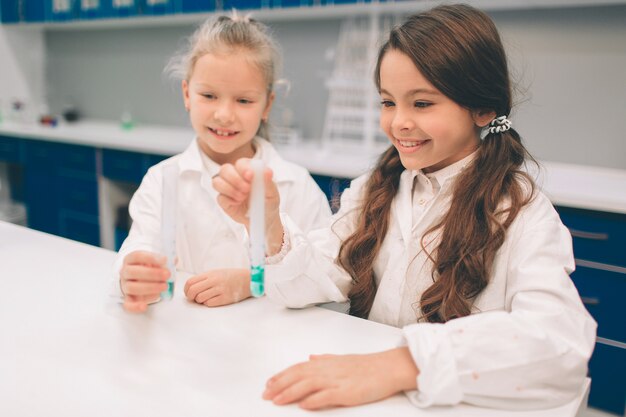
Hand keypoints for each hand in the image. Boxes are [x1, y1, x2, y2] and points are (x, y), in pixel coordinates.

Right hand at [120, 250, 169, 312]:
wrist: (137, 278)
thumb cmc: (148, 268)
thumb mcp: (154, 261)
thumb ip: (164, 261)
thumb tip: (174, 260)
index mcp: (130, 259)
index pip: (137, 256)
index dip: (150, 258)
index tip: (165, 260)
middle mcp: (125, 272)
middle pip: (133, 272)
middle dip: (152, 273)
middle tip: (167, 275)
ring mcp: (125, 285)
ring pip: (132, 287)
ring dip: (149, 288)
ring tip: (165, 286)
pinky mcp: (128, 298)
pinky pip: (128, 304)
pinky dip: (135, 306)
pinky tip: (144, 306)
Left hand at [184, 268, 251, 306]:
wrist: (247, 280)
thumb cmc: (230, 276)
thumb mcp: (216, 272)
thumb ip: (204, 279)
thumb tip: (190, 288)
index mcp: (210, 274)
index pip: (190, 282)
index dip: (186, 289)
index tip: (188, 293)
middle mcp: (214, 281)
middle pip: (193, 291)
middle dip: (190, 297)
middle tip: (193, 298)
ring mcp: (220, 290)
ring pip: (200, 298)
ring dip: (200, 300)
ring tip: (206, 298)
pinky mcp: (225, 298)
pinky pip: (209, 304)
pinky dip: (208, 303)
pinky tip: (213, 300)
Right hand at [212, 158, 283, 254]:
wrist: (264, 219)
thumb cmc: (269, 202)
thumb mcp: (272, 194)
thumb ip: (268, 182)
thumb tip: (267, 171)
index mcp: (248, 170)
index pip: (241, 163)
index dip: (243, 168)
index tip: (250, 176)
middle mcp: (236, 176)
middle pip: (225, 169)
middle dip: (235, 179)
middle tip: (247, 189)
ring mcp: (228, 188)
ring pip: (217, 181)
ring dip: (230, 189)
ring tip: (242, 197)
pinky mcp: (224, 200)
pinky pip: (219, 197)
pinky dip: (228, 200)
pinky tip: (238, 203)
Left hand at [262, 348, 418, 409]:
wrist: (388, 368)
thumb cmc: (367, 366)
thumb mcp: (342, 359)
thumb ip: (325, 359)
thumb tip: (310, 357)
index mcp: (326, 362)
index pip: (298, 367)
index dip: (281, 375)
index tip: (268, 384)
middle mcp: (328, 369)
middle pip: (298, 376)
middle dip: (280, 385)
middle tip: (265, 395)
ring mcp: (338, 380)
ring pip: (308, 385)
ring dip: (290, 393)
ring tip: (277, 401)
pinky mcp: (348, 392)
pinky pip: (327, 396)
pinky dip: (314, 400)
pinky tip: (303, 405)